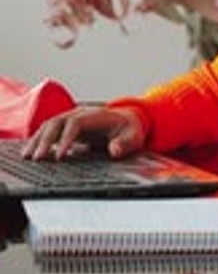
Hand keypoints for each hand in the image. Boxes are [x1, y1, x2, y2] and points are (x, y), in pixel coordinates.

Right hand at [22, 105, 146, 159]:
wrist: (127, 119)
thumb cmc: (129, 128)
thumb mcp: (134, 136)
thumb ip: (125, 143)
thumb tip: (114, 150)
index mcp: (94, 116)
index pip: (75, 124)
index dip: (66, 139)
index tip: (59, 156)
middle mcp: (79, 114)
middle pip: (56, 123)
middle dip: (45, 141)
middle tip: (37, 158)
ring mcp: (71, 119)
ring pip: (49, 126)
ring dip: (37, 140)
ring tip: (27, 157)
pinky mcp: (67, 127)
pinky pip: (49, 132)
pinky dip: (38, 141)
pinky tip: (31, 152)